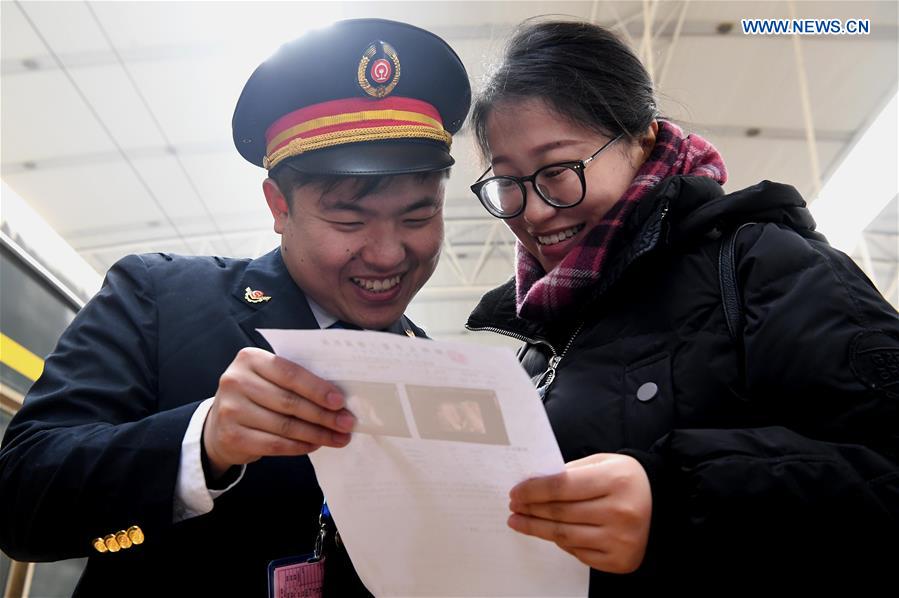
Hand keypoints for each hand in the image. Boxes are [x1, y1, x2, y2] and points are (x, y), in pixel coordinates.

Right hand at [203, 347, 354, 477]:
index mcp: (250, 359)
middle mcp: (236, 381)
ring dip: (317, 434)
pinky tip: (315, 445)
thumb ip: (295, 382)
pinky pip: (275, 444)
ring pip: (285, 425)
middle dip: (323, 415)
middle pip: (289, 401)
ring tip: (338, 438)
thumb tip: (337, 399)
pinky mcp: (232, 436)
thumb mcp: (268, 379)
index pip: (290, 373)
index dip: (317, 388)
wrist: (219, 425)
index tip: (340, 402)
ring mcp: (231, 410)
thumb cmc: (256, 397)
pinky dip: (299, 446)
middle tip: (347, 423)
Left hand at [508, 453, 651, 573]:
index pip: (561, 486)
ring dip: (537, 529)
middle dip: (530, 510)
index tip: (515, 492)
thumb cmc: (624, 480)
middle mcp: (621, 512)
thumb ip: (569, 472)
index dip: (533, 490)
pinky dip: (561, 543)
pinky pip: (578, 553)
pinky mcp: (620, 560)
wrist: (661, 504)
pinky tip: (549, 533)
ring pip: (565, 536)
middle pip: (560, 513)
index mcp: (616, 480)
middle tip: (513, 507)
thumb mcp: (601, 463)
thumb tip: (531, 485)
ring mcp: (621, 539)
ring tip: (520, 522)